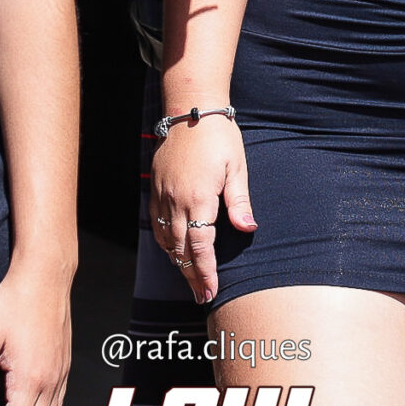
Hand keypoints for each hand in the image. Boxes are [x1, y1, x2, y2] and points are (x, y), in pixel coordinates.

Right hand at [148, 112, 254, 303]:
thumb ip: (239, 201)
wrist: (191, 109)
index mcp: (199, 198)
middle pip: (181, 249)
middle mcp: (176, 200)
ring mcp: (163, 194)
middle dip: (191, 275)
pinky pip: (156, 223)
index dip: (205, 272)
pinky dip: (165, 241)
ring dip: (177, 261)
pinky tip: (174, 249)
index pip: (200, 246)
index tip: (210, 291)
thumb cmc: (219, 136)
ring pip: (166, 239)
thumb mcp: (237, 167)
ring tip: (190, 278)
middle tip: (201, 296)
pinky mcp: (156, 187)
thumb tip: (247, 228)